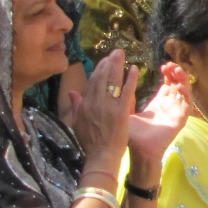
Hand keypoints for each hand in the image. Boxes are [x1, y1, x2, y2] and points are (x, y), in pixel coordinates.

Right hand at [70, 52, 136, 167]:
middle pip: (101, 77)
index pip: (92, 82)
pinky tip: (135, 69)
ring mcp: (107, 106)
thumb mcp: (78, 123)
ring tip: (122, 54)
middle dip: (108, 62)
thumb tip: (72, 92)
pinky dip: (130, 79)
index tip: (105, 60)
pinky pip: (126, 91)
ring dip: (117, 65)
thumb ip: (76, 106)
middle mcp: (94, 103)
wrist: (101, 156)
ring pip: (112, 81)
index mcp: (85, 105)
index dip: (99, 69)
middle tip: (116, 52)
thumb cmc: (90, 142)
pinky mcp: (120, 112)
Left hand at [127, 70, 191, 163]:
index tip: (163, 65)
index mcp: (158, 104)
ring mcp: (176, 111)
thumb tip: (124, 81)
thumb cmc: (133, 135)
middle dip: (176, 73)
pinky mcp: (181, 118)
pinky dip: (186, 93)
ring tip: (176, 70)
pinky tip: (179, 85)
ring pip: (185, 91)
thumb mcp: (127, 111)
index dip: (168, 74)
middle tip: (170, 64)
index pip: (168, 84)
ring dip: (182, 79)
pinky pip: (187, 103)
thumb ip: (126, 98)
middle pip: (178, 85)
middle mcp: (170, 106)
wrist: (139, 150)